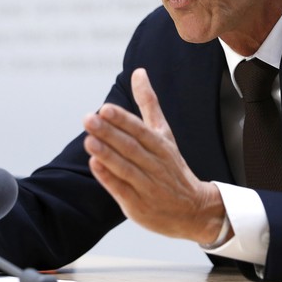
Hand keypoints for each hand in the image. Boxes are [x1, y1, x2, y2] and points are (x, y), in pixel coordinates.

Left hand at [83, 68, 228, 244]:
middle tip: (89, 119)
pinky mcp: (138, 205)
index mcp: (161, 145)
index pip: (141, 130)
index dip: (123, 120)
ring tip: (89, 140)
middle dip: (110, 133)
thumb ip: (148, 103)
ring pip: (127, 168)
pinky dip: (109, 179)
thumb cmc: (171, 166)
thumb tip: (138, 71)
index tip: (106, 109)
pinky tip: (95, 165)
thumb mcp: (164, 133)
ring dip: (107, 155)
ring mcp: (148, 186)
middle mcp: (155, 164)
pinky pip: (123, 191)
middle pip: (131, 147)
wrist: (193, 209)